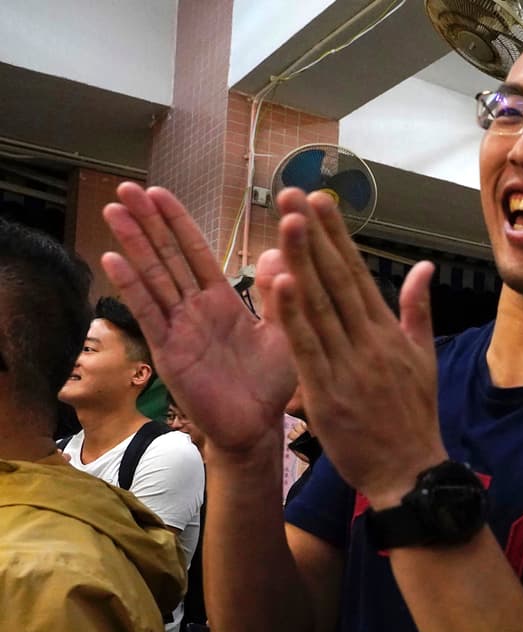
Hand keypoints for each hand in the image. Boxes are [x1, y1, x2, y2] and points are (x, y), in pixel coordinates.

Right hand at [101, 184, 295, 454]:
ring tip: (113, 210)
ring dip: (133, 244)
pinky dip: (131, 287)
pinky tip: (113, 259)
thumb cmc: (271, 383)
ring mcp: (178, 328)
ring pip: (153, 278)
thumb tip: (282, 251)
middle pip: (166, 257)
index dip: (177, 222)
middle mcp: (195, 309)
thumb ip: (278, 294)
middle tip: (126, 187)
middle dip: (147, 222)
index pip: (195, 252)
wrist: (256, 426)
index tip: (159, 193)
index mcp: (222, 301)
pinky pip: (148, 314)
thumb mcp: (284, 331)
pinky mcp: (169, 350)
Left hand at [266, 189, 444, 507]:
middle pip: (337, 279)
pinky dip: (293, 315)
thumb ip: (418, 311)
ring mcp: (349, 365)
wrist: (410, 472)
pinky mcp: (328, 392)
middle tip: (292, 194)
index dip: (336, 236)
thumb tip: (425, 268)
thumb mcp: (425, 360)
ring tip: (284, 221)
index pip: (358, 273)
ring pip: (320, 305)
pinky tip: (281, 281)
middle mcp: (369, 341)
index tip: (318, 200)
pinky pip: (308, 347)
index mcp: (389, 332)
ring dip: (301, 260)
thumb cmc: (414, 419)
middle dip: (313, 235)